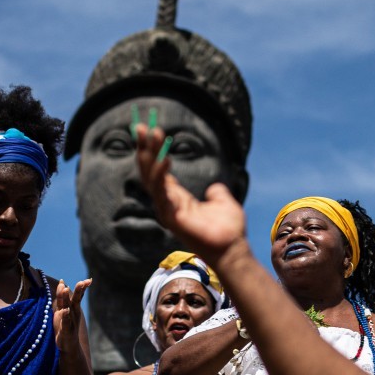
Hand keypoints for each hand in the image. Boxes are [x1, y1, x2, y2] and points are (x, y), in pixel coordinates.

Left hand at [54, 278, 91, 352]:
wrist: (68, 346)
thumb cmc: (65, 326)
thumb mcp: (62, 310)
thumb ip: (62, 297)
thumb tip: (63, 282)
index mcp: (73, 308)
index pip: (78, 295)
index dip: (82, 287)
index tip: (88, 280)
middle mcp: (73, 313)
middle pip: (76, 300)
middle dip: (79, 291)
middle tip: (83, 282)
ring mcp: (71, 321)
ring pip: (69, 307)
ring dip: (68, 298)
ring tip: (67, 289)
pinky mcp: (66, 330)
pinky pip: (65, 321)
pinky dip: (65, 315)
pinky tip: (65, 310)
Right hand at [134, 123, 247, 262]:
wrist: (233, 248)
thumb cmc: (228, 229)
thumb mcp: (222, 202)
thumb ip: (215, 192)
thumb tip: (214, 188)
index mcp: (176, 198)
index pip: (158, 170)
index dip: (152, 151)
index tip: (149, 130)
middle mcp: (168, 203)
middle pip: (149, 171)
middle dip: (144, 148)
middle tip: (141, 126)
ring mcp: (167, 210)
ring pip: (151, 178)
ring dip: (150, 155)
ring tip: (153, 134)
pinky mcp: (171, 217)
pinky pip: (162, 192)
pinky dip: (162, 174)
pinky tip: (165, 158)